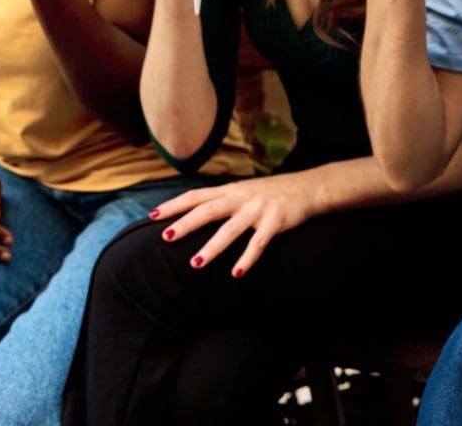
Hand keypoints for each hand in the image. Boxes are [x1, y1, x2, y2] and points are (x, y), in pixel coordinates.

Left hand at [149, 172, 319, 276]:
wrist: (309, 187)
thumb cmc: (272, 193)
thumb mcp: (244, 191)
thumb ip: (223, 201)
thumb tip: (194, 214)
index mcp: (230, 190)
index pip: (197, 196)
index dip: (174, 205)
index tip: (152, 216)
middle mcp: (241, 197)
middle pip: (208, 209)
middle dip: (186, 223)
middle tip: (166, 237)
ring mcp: (258, 208)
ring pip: (231, 228)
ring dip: (212, 247)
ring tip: (195, 264)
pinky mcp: (276, 220)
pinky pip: (259, 241)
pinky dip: (247, 257)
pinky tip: (236, 273)